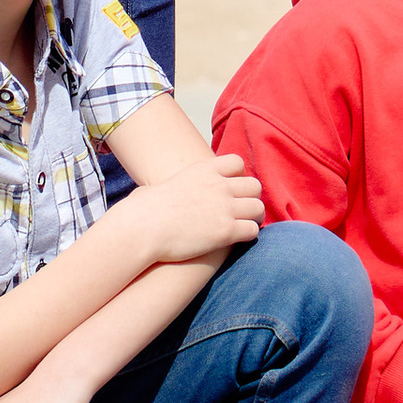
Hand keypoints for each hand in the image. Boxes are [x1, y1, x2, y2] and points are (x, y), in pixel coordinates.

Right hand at [118, 151, 267, 271]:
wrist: (144, 228)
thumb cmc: (144, 210)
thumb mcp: (159, 187)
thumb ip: (166, 188)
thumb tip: (147, 196)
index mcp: (204, 169)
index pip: (237, 163)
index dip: (237, 177)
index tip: (230, 189)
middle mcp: (219, 185)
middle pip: (254, 186)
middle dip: (250, 198)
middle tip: (241, 211)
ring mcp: (225, 208)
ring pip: (258, 208)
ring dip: (253, 218)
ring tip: (243, 226)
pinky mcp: (226, 231)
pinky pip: (252, 230)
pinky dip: (248, 235)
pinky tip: (236, 240)